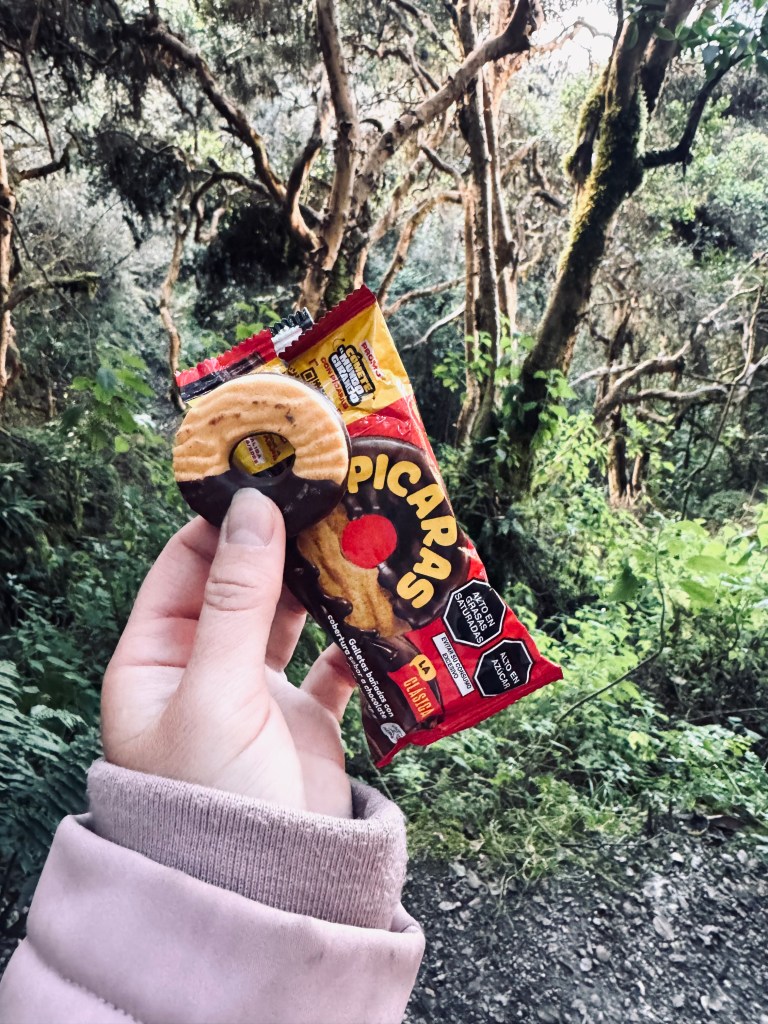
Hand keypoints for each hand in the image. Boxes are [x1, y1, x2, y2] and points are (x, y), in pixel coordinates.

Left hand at [101, 488, 355, 817]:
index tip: (270, 479)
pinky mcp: (305, 715)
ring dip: (319, 583)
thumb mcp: (217, 691)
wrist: (269, 890)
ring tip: (356, 540)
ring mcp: (257, 691)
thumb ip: (237, 598)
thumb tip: (252, 508)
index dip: (224, 521)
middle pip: (242, 583)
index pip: (186, 566)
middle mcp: (204, 667)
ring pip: (288, 615)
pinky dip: (353, 639)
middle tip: (327, 499)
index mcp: (157, 658)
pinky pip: (331, 660)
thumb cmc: (214, 798)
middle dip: (281, 544)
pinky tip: (375, 614)